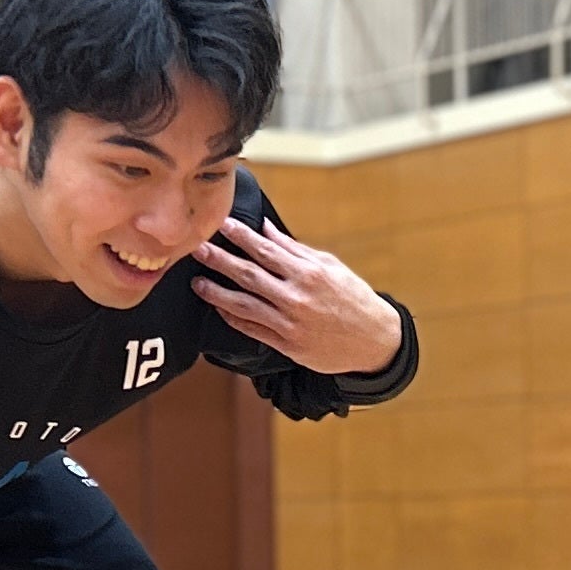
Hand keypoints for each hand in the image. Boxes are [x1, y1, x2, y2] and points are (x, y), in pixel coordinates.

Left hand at [194, 219, 404, 376]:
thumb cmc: (353, 297)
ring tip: (197, 283)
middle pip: (248, 275)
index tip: (220, 224)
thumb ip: (295, 249)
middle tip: (197, 248)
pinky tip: (219, 308)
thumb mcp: (330, 266)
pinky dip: (233, 318)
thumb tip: (265, 228)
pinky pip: (253, 330)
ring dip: (217, 293)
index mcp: (308, 272)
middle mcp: (296, 297)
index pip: (265, 250)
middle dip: (219, 260)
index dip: (240, 236)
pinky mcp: (287, 345)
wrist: (373, 340)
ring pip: (244, 305)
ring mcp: (290, 323)